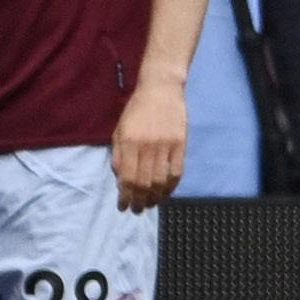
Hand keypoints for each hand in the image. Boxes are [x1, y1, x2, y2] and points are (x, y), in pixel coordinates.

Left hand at [110, 77, 187, 211]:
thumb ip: (118, 154)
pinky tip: (165, 193)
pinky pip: (177, 172)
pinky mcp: (181, 144)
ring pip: (161, 180)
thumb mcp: (119, 129)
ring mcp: (166, 146)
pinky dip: (171, 187)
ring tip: (150, 205)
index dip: (125, 196)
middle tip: (137, 210)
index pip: (127, 177)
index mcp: (129, 142)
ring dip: (155, 197)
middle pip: (144, 182)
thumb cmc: (136, 110)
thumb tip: (120, 179)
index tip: (123, 206)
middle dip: (139, 200)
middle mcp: (147, 146)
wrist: (161, 89)